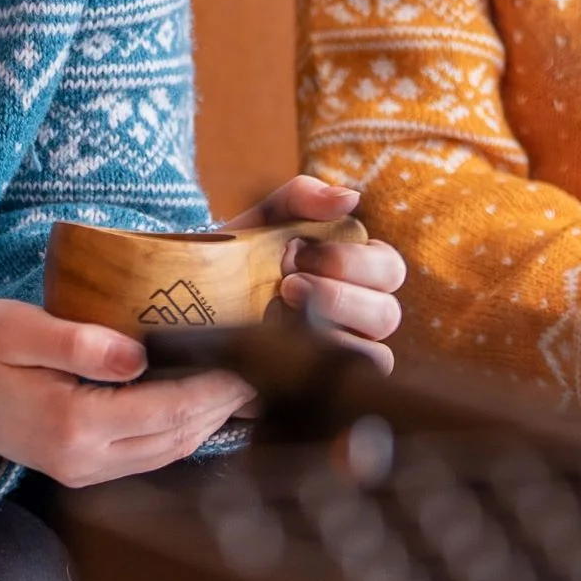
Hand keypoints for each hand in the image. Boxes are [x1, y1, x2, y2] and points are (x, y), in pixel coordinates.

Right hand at [0, 298, 251, 486]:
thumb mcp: (19, 329)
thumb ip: (78, 343)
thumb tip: (137, 355)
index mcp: (71, 424)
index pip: (168, 410)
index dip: (219, 385)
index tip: (258, 355)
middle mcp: (83, 460)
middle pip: (179, 436)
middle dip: (228, 404)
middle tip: (273, 366)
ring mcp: (85, 471)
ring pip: (171, 452)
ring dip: (214, 421)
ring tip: (253, 382)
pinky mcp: (84, 468)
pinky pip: (151, 454)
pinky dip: (186, 430)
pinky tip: (210, 403)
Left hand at [227, 174, 404, 369]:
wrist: (191, 313)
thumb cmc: (237, 262)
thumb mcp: (263, 221)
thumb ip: (301, 198)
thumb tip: (350, 197)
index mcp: (355, 272)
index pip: (388, 268)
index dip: (350, 261)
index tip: (296, 253)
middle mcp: (359, 315)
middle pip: (388, 313)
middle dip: (341, 295)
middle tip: (289, 285)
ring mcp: (345, 354)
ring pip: (376, 352)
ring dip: (334, 331)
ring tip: (284, 316)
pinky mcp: (325, 384)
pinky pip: (353, 381)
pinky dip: (328, 364)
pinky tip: (289, 349)